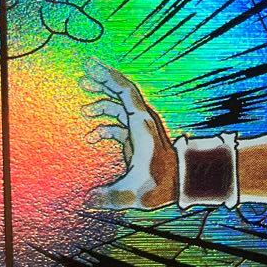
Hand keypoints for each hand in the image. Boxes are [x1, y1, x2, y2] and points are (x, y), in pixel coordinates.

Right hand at [81, 62, 177, 209]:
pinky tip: (91, 137)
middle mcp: (141, 122)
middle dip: (102, 82)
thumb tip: (86, 201)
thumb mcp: (134, 191)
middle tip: (83, 74)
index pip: (124, 92)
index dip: (107, 76)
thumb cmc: (162, 184)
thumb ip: (108, 196)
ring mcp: (140, 130)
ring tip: (82, 110)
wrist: (183, 184)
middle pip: (121, 93)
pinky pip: (118, 126)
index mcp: (140, 124)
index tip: (91, 65)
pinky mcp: (138, 140)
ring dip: (101, 105)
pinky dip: (105, 127)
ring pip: (119, 108)